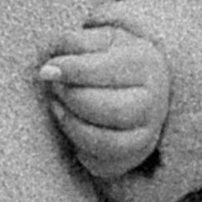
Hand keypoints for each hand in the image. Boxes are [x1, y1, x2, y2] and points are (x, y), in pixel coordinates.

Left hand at [37, 17, 171, 180]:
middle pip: (109, 109)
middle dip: (72, 98)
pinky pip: (100, 164)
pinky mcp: (132, 159)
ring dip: (70, 123)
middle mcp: (154, 102)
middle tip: (55, 86)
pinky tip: (69, 124)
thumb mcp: (100, 37)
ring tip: (57, 105)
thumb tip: (56, 61)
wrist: (135, 84)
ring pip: (104, 142)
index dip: (72, 70)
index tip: (47, 69)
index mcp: (148, 64)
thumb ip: (79, 40)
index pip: (108, 70)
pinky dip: (78, 147)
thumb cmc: (112, 56)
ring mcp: (147, 135)